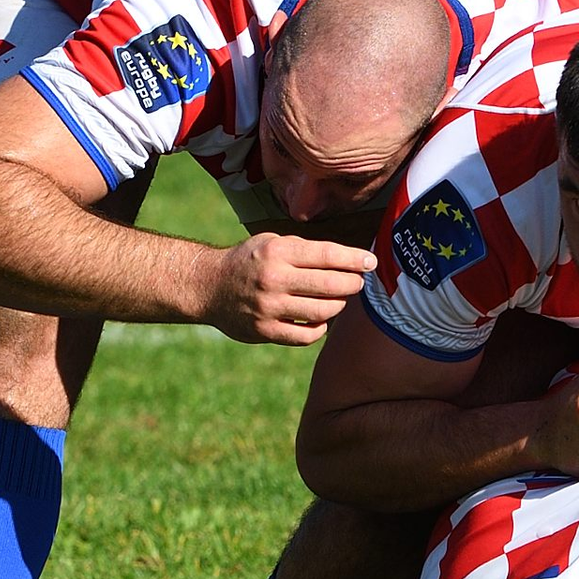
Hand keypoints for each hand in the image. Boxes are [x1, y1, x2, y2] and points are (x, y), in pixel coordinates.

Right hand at [203, 232, 374, 344]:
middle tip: (357, 283)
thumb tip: (350, 260)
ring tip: (337, 299)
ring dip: (338, 306)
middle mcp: (273, 279)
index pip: (327, 255)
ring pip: (324, 312)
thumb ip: (305, 250)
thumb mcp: (272, 243)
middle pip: (331, 285)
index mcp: (277, 252)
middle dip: (353, 284)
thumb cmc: (249, 261)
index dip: (355, 259)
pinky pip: (307, 335)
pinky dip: (320, 329)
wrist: (207, 286)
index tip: (371, 262)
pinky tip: (320, 320)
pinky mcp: (265, 330)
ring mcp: (268, 307)